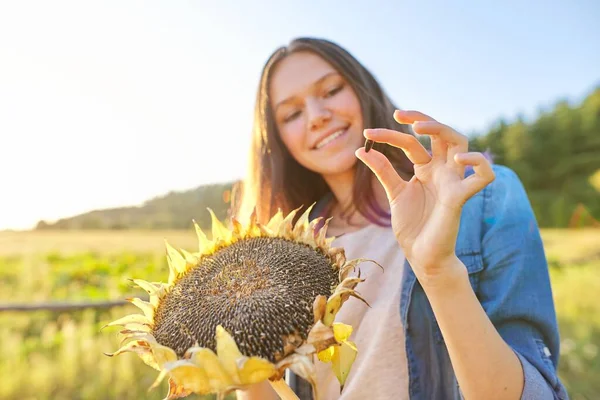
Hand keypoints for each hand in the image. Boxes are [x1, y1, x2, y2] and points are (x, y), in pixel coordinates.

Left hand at [356, 110, 494, 284]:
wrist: (421, 255)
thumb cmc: (412, 226)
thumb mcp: (394, 193)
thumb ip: (383, 171)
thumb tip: (361, 150)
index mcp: (426, 169)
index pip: (412, 143)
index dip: (391, 135)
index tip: (368, 134)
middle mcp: (441, 171)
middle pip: (442, 133)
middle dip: (423, 118)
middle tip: (398, 114)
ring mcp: (452, 182)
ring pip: (462, 144)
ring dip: (444, 130)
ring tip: (420, 128)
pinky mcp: (460, 198)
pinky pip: (484, 176)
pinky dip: (478, 163)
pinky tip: (459, 159)